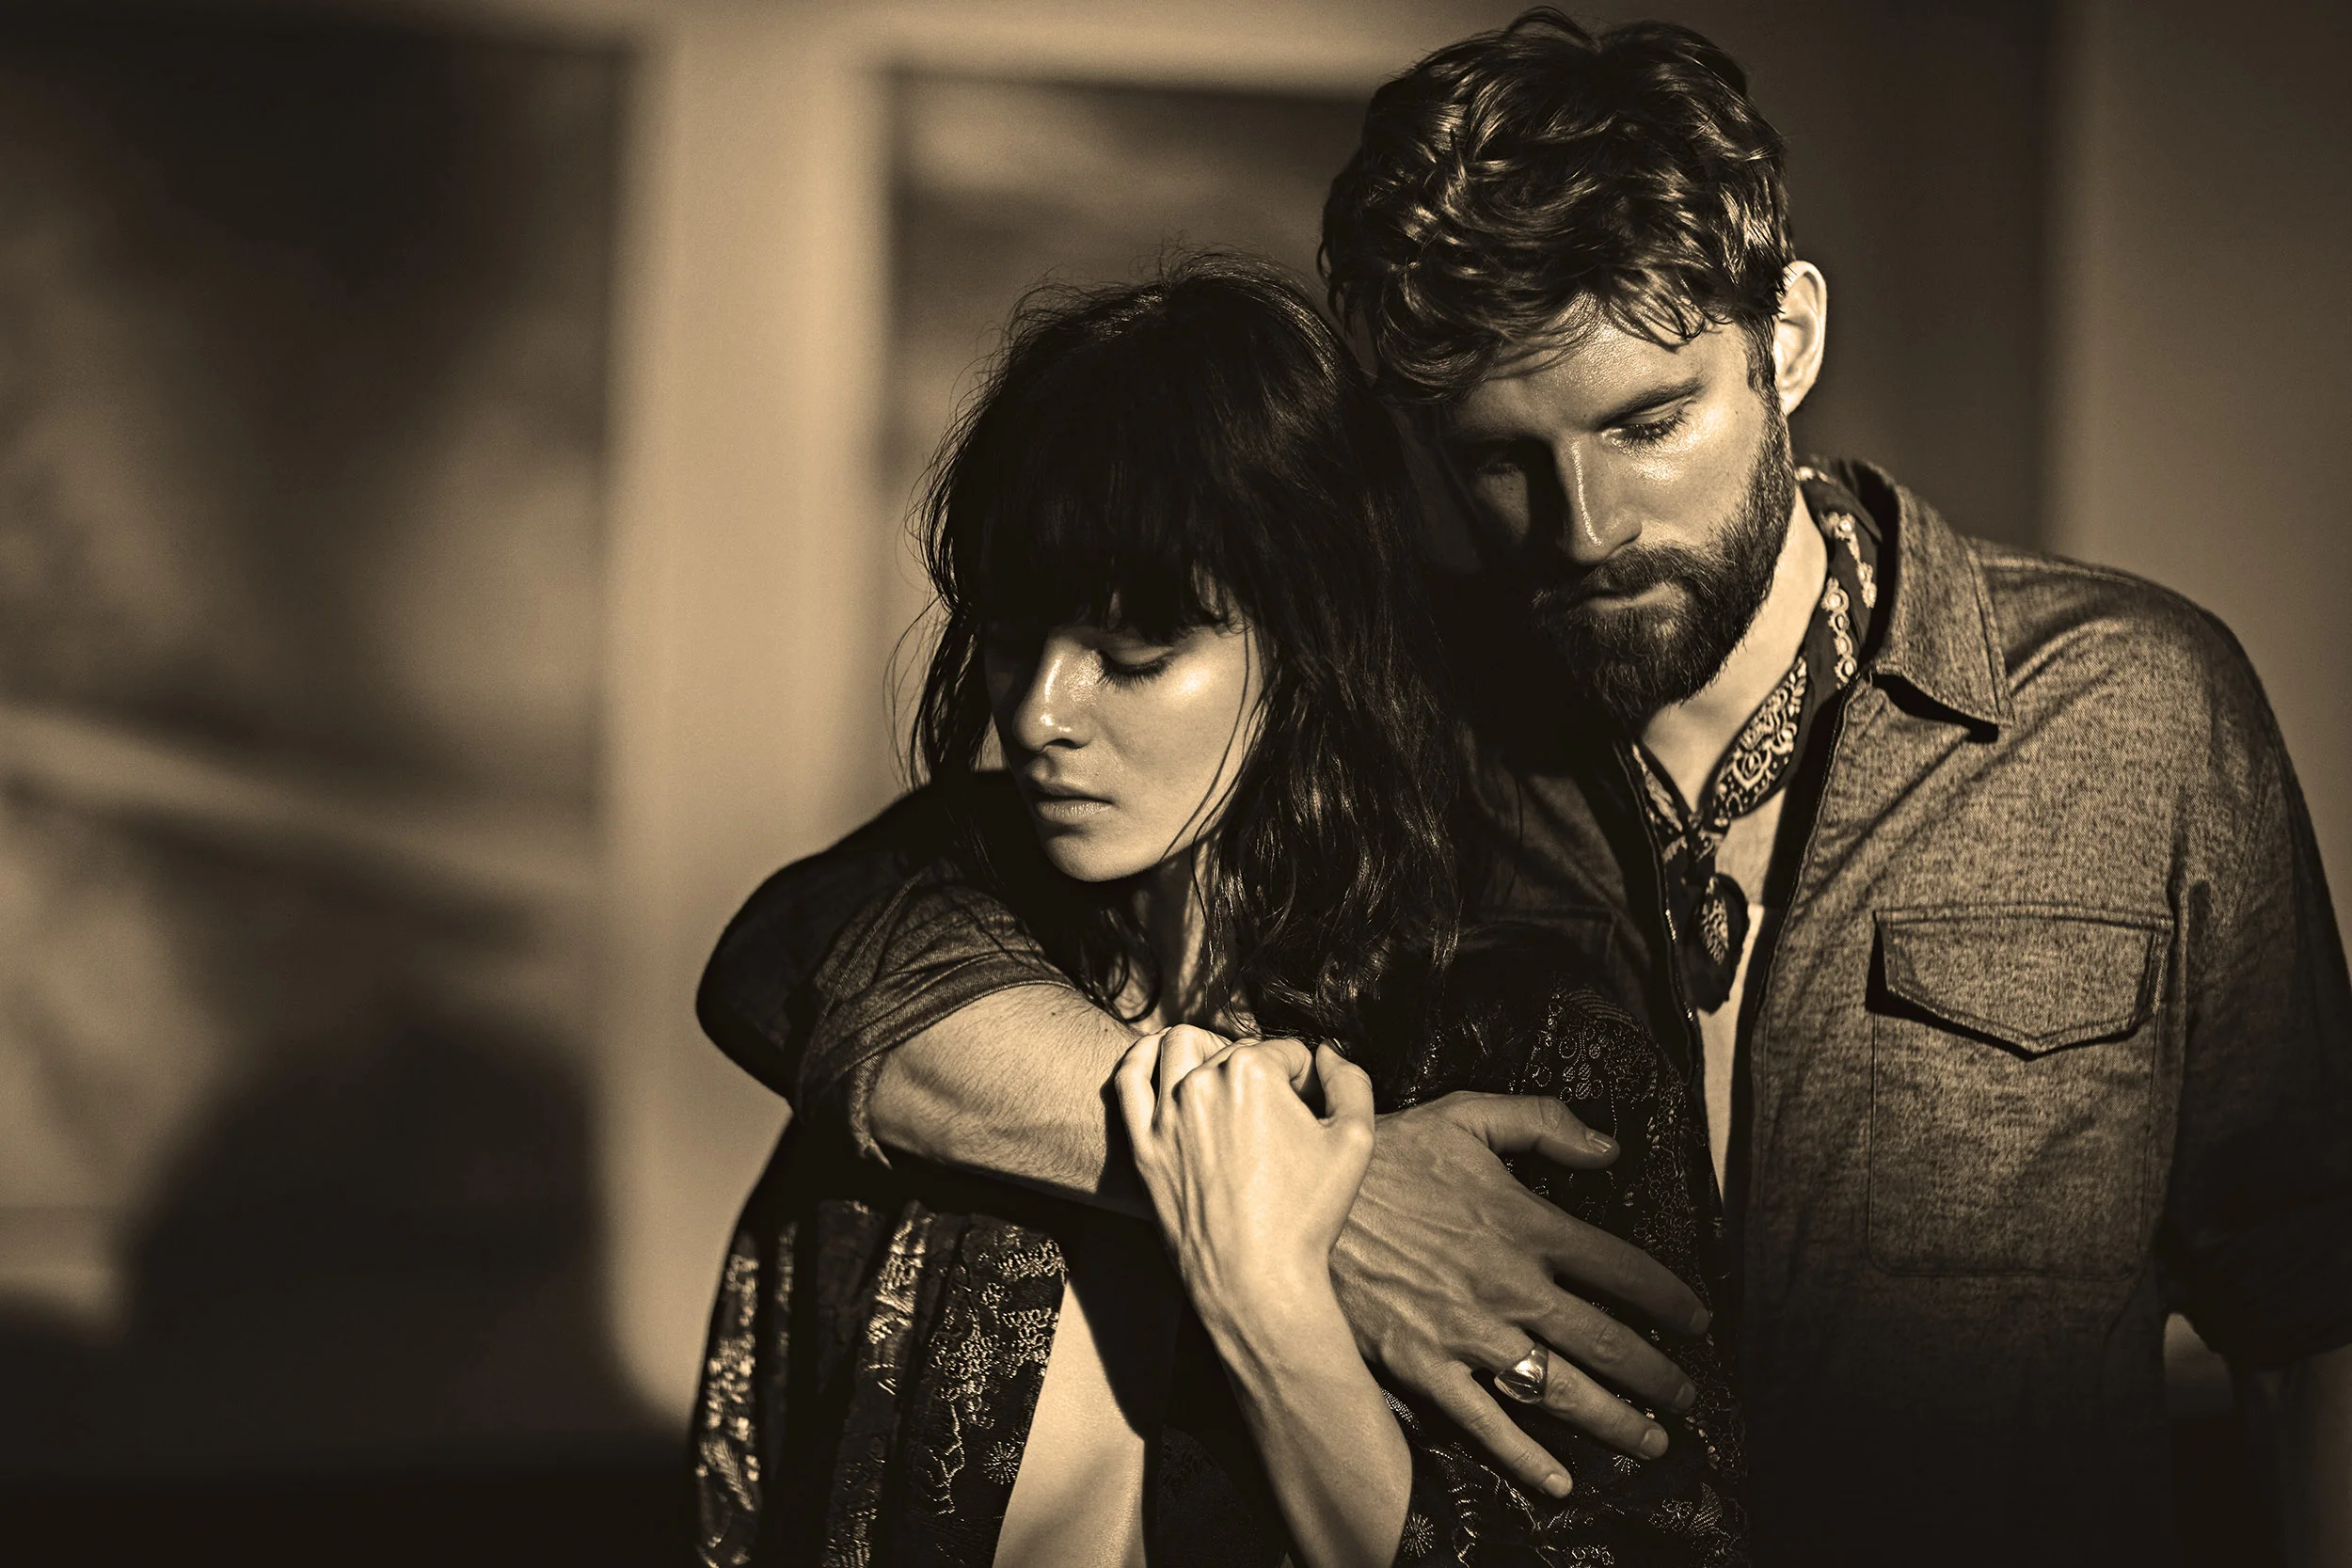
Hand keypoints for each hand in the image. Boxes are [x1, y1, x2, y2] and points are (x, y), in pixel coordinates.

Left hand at [1114, 1026, 1373, 1333]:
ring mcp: (1165, 1113)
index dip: (1308, 1081)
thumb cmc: (1306, 1215)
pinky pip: (1129, 1081)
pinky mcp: (1142, 1144)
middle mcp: (1201, 1082)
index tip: (1312, 1114)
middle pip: (1238, 1051)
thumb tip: (1329, 1055)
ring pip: (1179, 1047)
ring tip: (1227, 1075)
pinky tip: (1158, 1057)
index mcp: (1251, 1072)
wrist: (1256, 1281)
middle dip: (1265, 1072)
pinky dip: (1142, 1058)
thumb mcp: (1355, 1140)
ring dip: (1207, 1048)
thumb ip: (1350, 1082)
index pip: (1288, 1052)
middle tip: (1281, 1117)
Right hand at [1331, 1092, 1709, 1493]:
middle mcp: (1511, 1288)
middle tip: (1687, 1396)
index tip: (1697, 1319)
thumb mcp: (1464, 1114)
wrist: (1295, 1205)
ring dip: (1616, 1423)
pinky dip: (1526, 1458)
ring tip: (1652, 1441)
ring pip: (1562, 1391)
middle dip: (1659, 1377)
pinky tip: (1559, 1480)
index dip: (1672, 1299)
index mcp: (1527, 1224)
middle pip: (1609, 1343)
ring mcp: (1469, 1335)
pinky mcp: (1424, 1368)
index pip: (1623, 1269)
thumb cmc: (1381, 1156)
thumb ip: (1543, 1123)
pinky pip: (1485, 1424)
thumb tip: (1609, 1147)